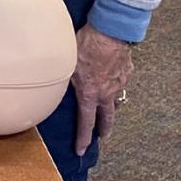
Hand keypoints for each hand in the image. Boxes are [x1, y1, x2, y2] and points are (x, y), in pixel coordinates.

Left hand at [71, 25, 134, 154]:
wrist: (110, 30)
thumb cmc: (85, 44)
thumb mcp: (66, 63)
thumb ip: (63, 77)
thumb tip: (54, 81)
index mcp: (90, 93)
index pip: (86, 122)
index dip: (83, 138)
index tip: (82, 150)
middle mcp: (107, 92)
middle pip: (107, 117)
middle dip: (104, 128)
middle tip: (103, 135)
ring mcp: (119, 82)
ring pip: (115, 98)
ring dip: (111, 104)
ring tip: (107, 106)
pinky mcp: (127, 71)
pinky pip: (121, 81)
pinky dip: (115, 81)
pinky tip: (110, 73)